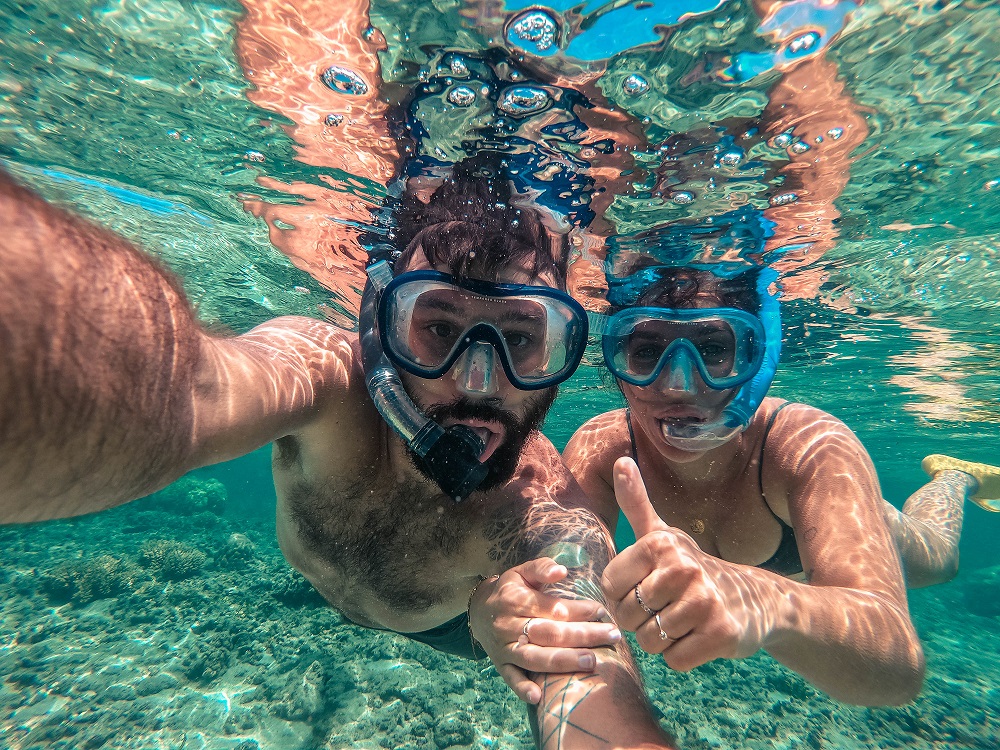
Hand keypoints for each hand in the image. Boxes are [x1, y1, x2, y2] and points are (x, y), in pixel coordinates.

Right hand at [469, 557, 621, 703]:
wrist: (479, 611)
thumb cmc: (511, 590)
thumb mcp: (523, 572)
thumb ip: (542, 568)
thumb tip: (562, 571)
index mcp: (515, 599)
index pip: (551, 608)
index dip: (578, 610)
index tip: (602, 612)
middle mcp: (508, 625)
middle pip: (549, 633)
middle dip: (582, 635)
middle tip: (612, 636)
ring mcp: (504, 647)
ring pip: (534, 657)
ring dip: (563, 661)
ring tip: (591, 662)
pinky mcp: (500, 665)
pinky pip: (510, 678)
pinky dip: (523, 688)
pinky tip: (538, 696)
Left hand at [601, 458, 773, 669]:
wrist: (757, 599)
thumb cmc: (694, 567)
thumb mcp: (663, 534)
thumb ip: (636, 503)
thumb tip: (620, 460)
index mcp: (661, 544)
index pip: (611, 587)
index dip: (622, 596)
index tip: (644, 588)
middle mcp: (682, 568)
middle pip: (628, 616)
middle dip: (641, 620)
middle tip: (666, 608)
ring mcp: (704, 602)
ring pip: (651, 641)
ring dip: (661, 640)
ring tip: (681, 622)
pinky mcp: (722, 634)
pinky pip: (675, 660)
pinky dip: (681, 656)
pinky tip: (697, 637)